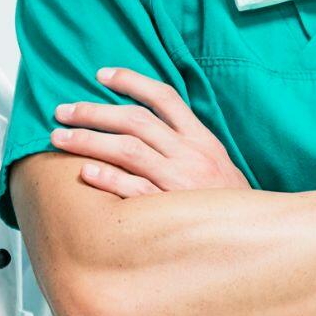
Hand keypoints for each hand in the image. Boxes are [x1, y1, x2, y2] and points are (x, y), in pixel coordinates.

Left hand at [49, 67, 249, 197]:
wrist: (257, 240)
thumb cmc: (229, 203)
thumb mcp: (217, 163)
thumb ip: (187, 142)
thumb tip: (149, 123)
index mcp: (202, 140)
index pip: (164, 98)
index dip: (131, 81)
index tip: (101, 74)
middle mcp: (190, 155)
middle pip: (134, 121)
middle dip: (93, 112)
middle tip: (62, 111)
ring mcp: (180, 182)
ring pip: (127, 150)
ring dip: (88, 140)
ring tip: (59, 138)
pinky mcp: (170, 210)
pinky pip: (134, 190)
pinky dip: (109, 179)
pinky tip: (85, 171)